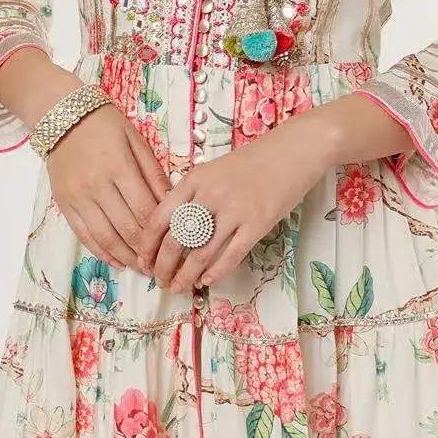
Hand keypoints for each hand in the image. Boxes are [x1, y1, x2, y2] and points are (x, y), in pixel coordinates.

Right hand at [46, 103, 171, 275]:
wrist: (61, 115)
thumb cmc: (105, 124)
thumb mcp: (136, 140)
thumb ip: (153, 172)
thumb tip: (172, 203)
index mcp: (119, 167)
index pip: (145, 210)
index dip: (161, 234)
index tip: (174, 247)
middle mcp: (97, 186)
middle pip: (127, 228)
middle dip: (146, 252)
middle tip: (161, 265)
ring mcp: (78, 197)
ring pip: (105, 237)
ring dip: (125, 257)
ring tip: (141, 268)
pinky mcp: (64, 204)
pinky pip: (84, 235)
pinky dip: (101, 252)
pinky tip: (116, 261)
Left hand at [137, 113, 329, 293]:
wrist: (294, 150)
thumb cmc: (253, 161)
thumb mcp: (213, 170)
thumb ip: (193, 194)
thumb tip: (172, 228)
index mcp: (194, 180)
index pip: (159, 219)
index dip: (147, 245)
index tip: (143, 261)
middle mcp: (210, 195)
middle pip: (176, 240)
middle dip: (163, 266)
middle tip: (160, 280)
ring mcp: (235, 210)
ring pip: (201, 254)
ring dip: (187, 276)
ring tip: (180, 287)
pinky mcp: (258, 223)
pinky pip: (231, 256)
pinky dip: (216, 273)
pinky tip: (208, 281)